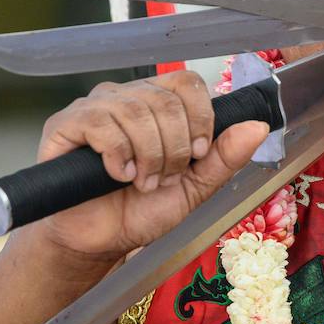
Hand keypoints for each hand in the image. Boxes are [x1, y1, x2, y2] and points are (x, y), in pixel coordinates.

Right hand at [23, 70, 269, 264]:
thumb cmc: (143, 209)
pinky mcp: (65, 124)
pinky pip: (100, 122)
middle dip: (175, 150)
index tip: (198, 155)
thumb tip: (258, 126)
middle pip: (166, 101)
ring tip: (142, 182)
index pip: (188, 83)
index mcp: (160, 103)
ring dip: (149, 156)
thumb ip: (226, 157)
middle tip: (164, 179)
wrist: (100, 240)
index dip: (200, 119)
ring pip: (136, 111)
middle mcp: (128, 96)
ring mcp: (95, 107)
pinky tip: (118, 175)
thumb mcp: (196, 186)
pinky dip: (118, 155)